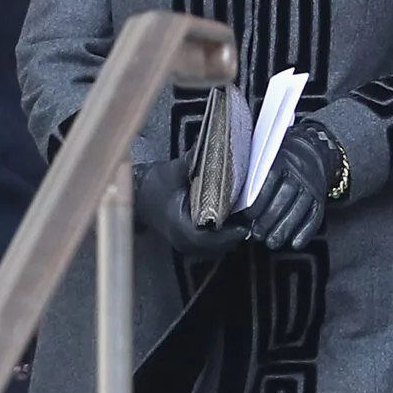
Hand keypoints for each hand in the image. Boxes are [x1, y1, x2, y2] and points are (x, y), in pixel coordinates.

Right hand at [130, 158, 249, 256]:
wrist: (141, 195)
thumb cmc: (156, 183)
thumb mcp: (174, 171)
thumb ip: (193, 161)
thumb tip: (211, 143)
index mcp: (179, 226)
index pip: (206, 239)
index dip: (227, 234)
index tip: (243, 224)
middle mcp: (183, 241)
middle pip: (217, 247)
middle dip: (234, 234)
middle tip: (251, 217)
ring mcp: (187, 246)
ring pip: (216, 249)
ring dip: (231, 236)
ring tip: (245, 219)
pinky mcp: (190, 244)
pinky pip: (212, 246)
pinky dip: (224, 237)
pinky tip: (233, 222)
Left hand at [241, 122, 335, 250]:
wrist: (311, 150)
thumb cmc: (278, 160)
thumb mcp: (264, 159)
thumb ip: (251, 177)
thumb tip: (233, 204)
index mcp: (280, 159)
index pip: (268, 181)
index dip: (258, 201)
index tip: (247, 216)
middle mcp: (298, 171)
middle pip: (285, 197)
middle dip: (270, 219)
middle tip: (258, 235)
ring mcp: (311, 185)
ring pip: (300, 208)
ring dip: (286, 228)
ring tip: (272, 242)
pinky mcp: (320, 198)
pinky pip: (316, 216)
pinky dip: (306, 232)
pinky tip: (295, 244)